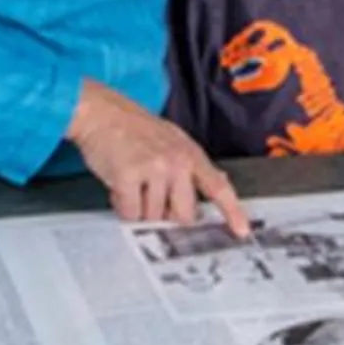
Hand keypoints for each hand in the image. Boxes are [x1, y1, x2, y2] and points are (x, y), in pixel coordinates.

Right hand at [66, 81, 251, 236]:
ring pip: (153, 217)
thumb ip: (193, 164)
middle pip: (183, 215)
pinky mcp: (129, 175)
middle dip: (166, 216)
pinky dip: (122, 207)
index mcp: (191, 155)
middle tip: (151, 197)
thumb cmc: (134, 129)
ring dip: (140, 210)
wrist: (101, 113)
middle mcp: (177, 162)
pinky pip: (130, 213)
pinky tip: (119, 188)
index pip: (218, 187)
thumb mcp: (173, 140)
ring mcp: (154, 168)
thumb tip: (219, 181)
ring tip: (132, 185)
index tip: (241, 231)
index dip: (232, 211)